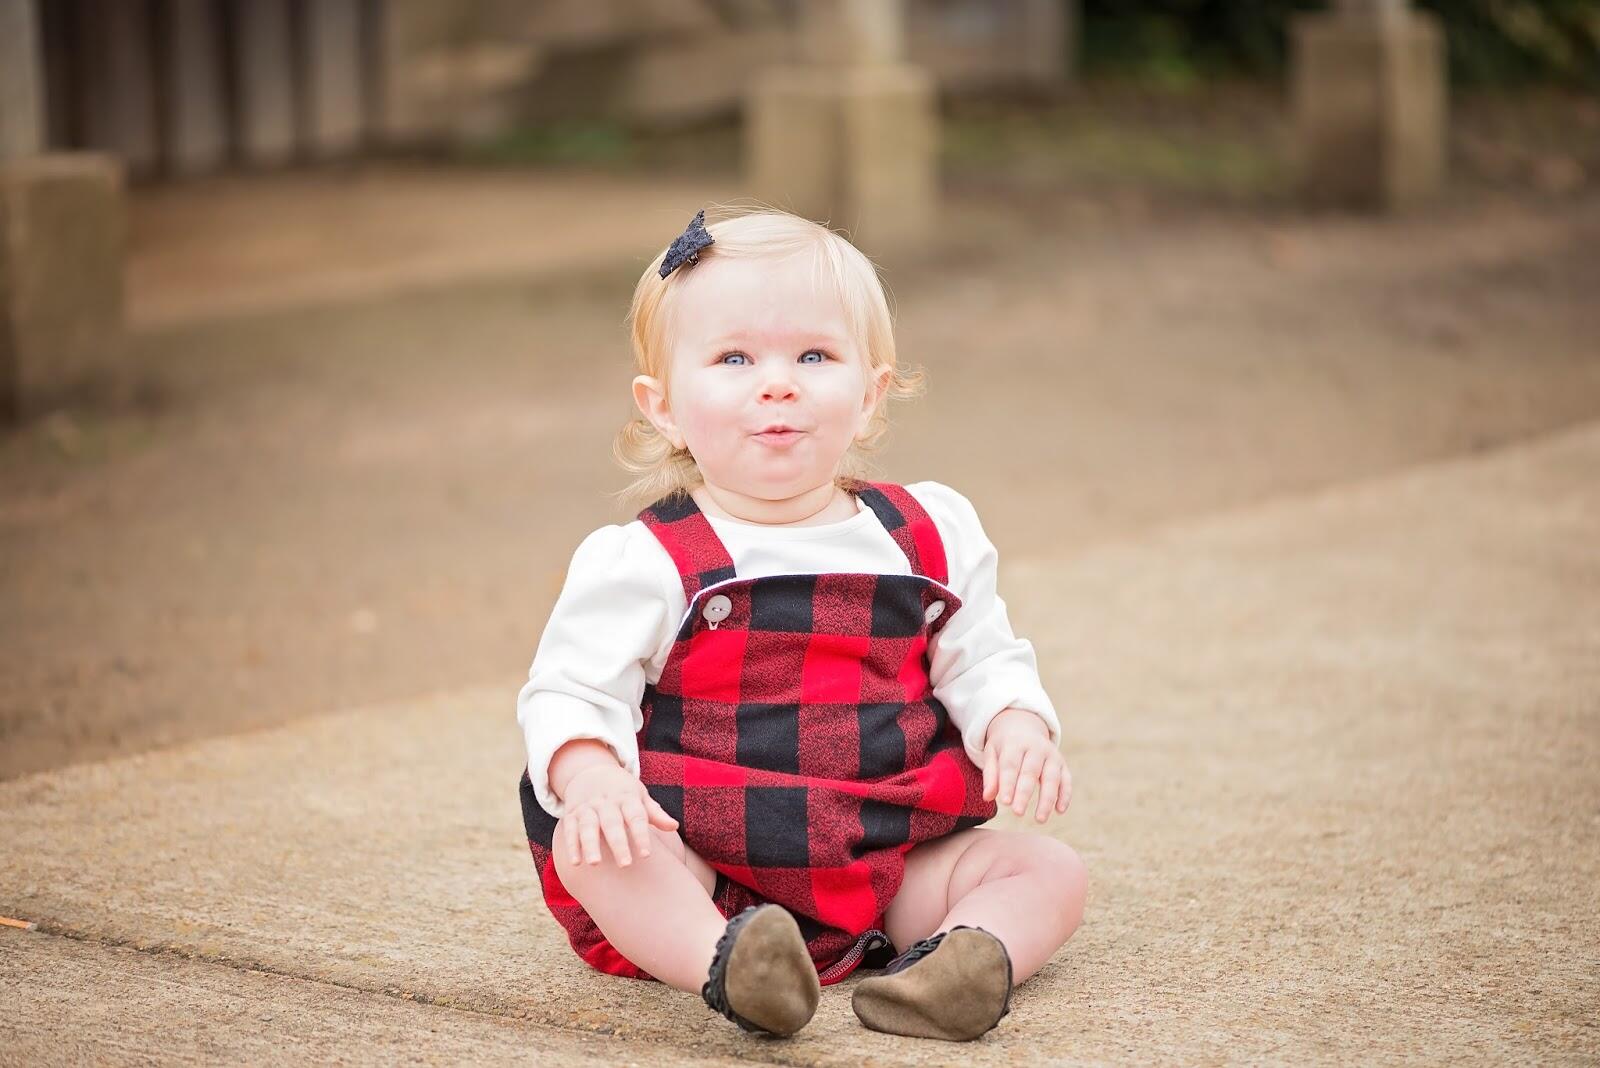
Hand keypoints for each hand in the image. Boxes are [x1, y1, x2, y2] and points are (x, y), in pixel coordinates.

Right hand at [559, 762, 679, 867]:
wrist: (590, 770)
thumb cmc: (622, 790)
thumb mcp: (639, 795)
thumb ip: (655, 813)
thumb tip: (674, 826)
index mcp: (626, 797)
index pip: (636, 816)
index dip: (641, 835)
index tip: (646, 855)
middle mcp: (606, 802)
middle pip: (612, 823)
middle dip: (618, 843)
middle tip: (625, 864)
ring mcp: (587, 807)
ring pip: (588, 826)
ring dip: (590, 845)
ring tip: (595, 863)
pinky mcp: (571, 814)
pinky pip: (570, 829)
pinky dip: (572, 845)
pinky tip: (575, 862)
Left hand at [982, 708, 1071, 822]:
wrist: (1024, 724)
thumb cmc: (1004, 745)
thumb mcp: (992, 753)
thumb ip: (990, 775)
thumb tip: (987, 798)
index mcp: (1015, 743)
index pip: (1011, 765)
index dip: (1008, 784)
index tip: (1004, 802)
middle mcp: (1036, 747)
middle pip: (1031, 772)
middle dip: (1024, 793)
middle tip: (1017, 813)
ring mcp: (1052, 755)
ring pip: (1052, 777)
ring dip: (1047, 799)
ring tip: (1039, 819)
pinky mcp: (1063, 763)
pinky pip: (1067, 780)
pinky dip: (1065, 795)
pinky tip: (1060, 811)